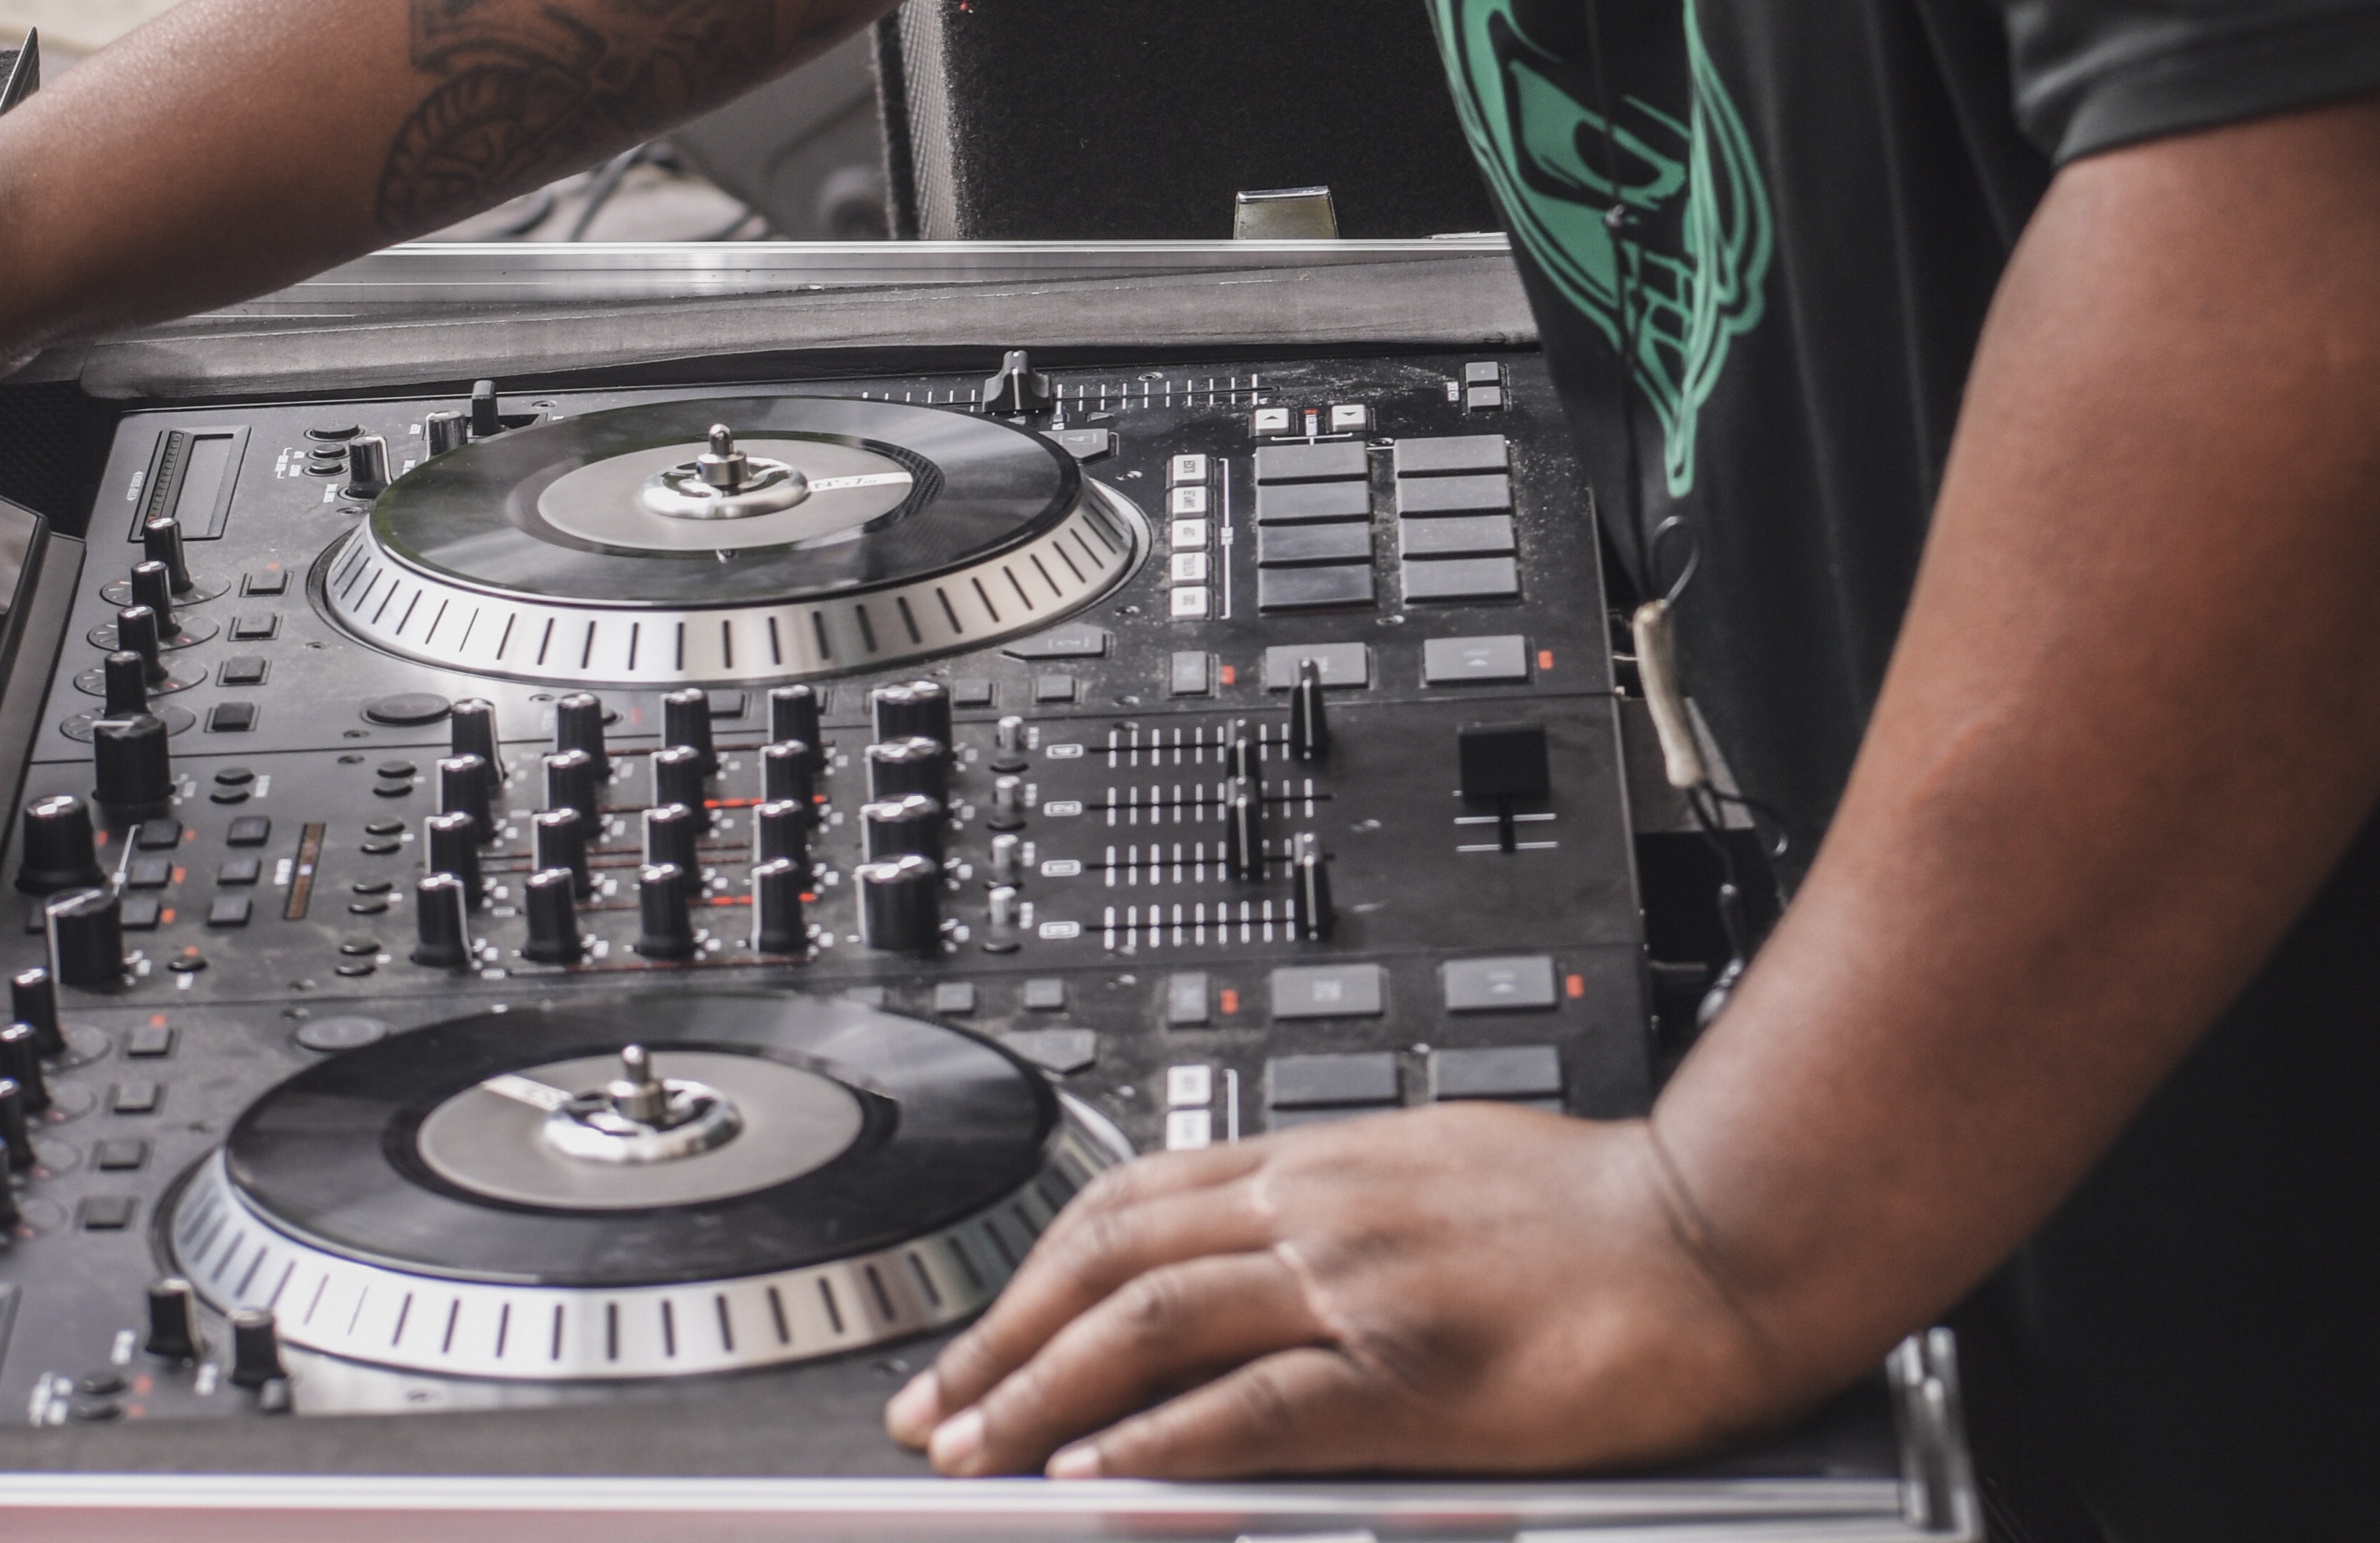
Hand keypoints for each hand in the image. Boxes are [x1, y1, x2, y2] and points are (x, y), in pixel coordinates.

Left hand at [884, 1103, 1794, 1482]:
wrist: (1709, 1235)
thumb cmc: (1595, 1213)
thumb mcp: (1439, 1172)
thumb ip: (1343, 1204)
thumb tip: (1265, 1235)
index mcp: (1327, 1164)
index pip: (1137, 1194)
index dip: (1038, 1258)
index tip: (978, 1318)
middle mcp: (1322, 1210)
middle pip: (1114, 1254)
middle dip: (1004, 1330)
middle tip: (929, 1400)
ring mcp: (1359, 1288)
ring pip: (1154, 1322)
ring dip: (1043, 1385)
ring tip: (972, 1445)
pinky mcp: (1410, 1376)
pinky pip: (1253, 1406)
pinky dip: (1158, 1441)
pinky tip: (1094, 1473)